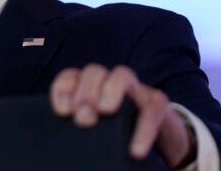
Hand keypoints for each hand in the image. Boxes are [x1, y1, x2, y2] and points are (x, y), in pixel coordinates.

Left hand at [50, 64, 194, 168]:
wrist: (158, 140)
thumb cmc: (118, 132)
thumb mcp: (95, 128)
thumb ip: (81, 123)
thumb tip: (69, 135)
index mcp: (90, 87)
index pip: (70, 76)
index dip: (63, 89)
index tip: (63, 112)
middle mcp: (110, 81)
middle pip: (94, 71)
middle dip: (86, 92)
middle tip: (83, 118)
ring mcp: (136, 89)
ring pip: (122, 74)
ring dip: (111, 90)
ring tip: (105, 112)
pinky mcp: (157, 103)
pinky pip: (151, 110)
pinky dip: (143, 130)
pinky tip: (135, 150)